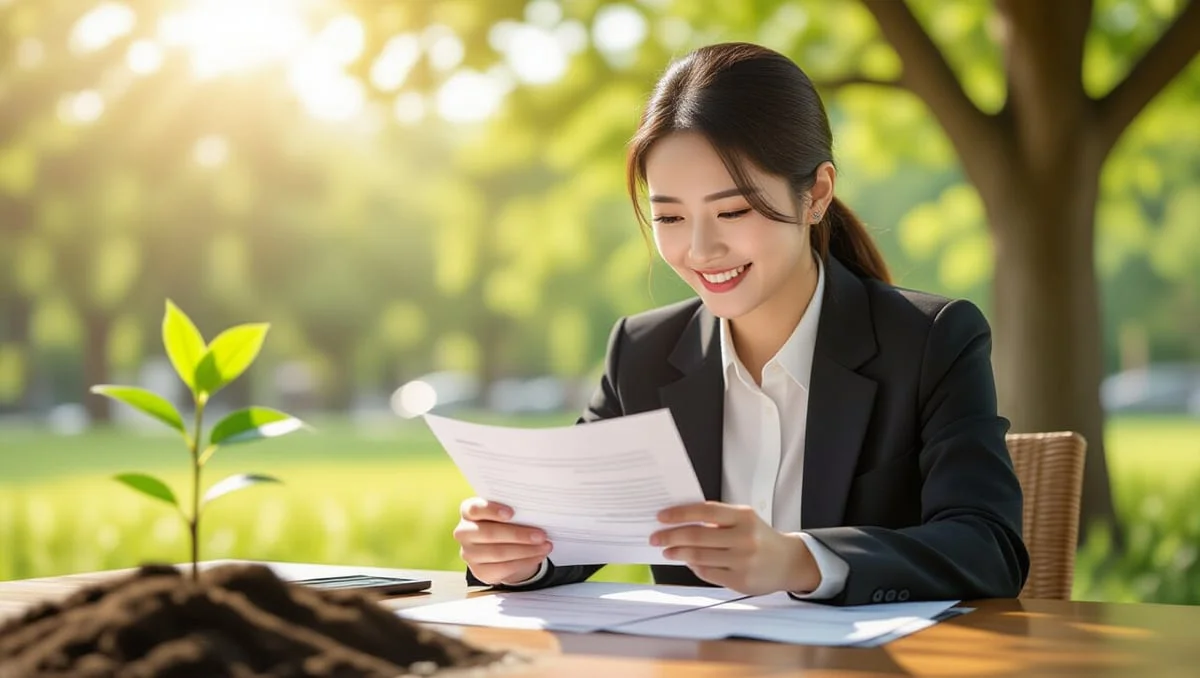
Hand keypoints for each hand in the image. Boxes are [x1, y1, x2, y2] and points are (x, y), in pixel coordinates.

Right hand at [454, 498, 551, 584]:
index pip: (475, 509)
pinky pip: (503, 568)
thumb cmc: (505, 522)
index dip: (492, 510)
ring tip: (545, 546)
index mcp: (468, 511)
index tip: (512, 513)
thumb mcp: (506, 512)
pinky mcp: (479, 570)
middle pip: (489, 533)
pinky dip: (524, 562)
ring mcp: (469, 553)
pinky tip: (537, 556)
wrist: (500, 546)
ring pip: (498, 553)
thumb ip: (513, 509)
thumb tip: (535, 510)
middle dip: (518, 535)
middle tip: (541, 535)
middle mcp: (464, 532)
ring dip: (525, 550)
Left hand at [650, 501, 819, 594]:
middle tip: (656, 537)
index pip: (705, 512)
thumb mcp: (744, 519)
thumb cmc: (761, 537)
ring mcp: (742, 561)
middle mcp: (744, 538)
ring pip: (699, 557)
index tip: (661, 517)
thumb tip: (680, 520)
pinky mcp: (740, 580)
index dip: (680, 514)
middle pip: (698, 536)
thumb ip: (718, 519)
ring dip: (678, 553)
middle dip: (671, 536)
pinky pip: (707, 573)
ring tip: (667, 550)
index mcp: (744, 517)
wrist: (789, 563)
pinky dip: (693, 566)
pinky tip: (688, 561)